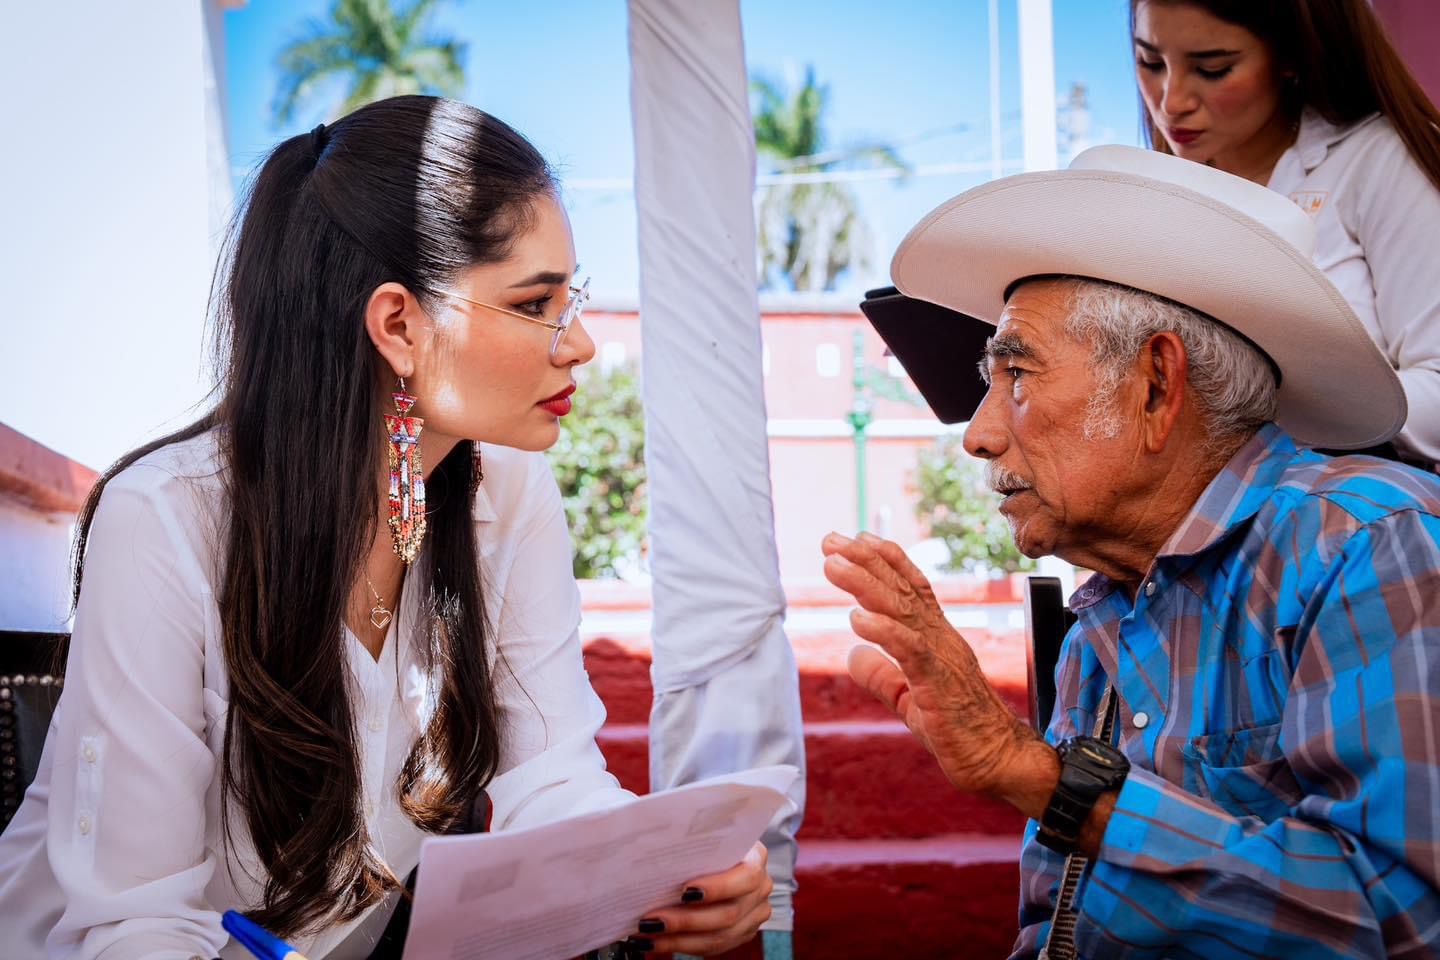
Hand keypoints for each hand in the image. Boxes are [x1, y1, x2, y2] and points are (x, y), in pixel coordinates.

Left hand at [624, 841, 771, 954]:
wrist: (718, 856)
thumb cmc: (706, 842)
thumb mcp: (704, 836)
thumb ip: (692, 844)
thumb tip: (655, 850)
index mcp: (756, 858)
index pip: (746, 876)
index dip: (718, 887)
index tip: (684, 891)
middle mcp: (761, 888)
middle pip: (729, 913)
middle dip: (686, 919)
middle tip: (652, 920)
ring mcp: (754, 914)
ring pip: (719, 936)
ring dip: (678, 939)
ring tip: (648, 934)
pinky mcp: (742, 933)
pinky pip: (713, 946)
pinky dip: (682, 945)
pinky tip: (657, 941)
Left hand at [821, 532, 1052, 808]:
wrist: (1000, 762)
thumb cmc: (960, 732)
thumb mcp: (908, 700)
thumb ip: (882, 675)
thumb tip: (852, 654)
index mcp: (937, 640)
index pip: (912, 590)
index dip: (885, 561)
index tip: (856, 539)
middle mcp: (941, 639)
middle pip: (902, 589)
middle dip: (866, 561)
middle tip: (831, 541)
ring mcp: (943, 658)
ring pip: (903, 610)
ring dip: (866, 584)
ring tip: (835, 565)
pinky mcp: (940, 683)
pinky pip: (911, 650)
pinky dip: (885, 630)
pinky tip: (858, 618)